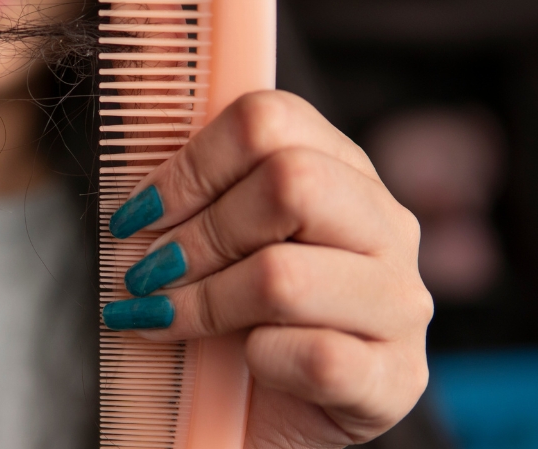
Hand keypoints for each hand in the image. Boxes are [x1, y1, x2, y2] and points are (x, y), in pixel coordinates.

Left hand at [103, 91, 432, 447]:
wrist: (264, 417)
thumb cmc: (236, 320)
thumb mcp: (215, 245)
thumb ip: (193, 200)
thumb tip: (136, 192)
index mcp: (342, 172)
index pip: (271, 119)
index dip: (192, 162)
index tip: (141, 212)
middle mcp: (386, 226)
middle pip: (291, 181)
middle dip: (199, 233)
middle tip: (147, 272)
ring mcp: (400, 302)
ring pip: (288, 275)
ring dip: (205, 302)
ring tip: (162, 318)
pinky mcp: (397, 377)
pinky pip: (318, 356)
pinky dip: (261, 360)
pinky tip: (244, 364)